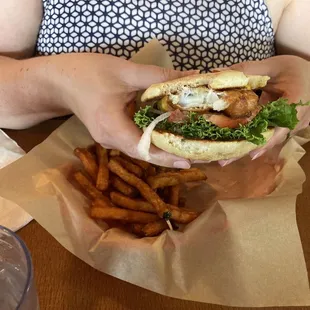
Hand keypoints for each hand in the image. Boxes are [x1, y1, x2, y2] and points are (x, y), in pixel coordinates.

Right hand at [47, 53, 194, 167]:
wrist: (58, 81)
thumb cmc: (86, 73)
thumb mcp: (124, 71)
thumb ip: (158, 77)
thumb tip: (190, 78)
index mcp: (112, 128)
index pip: (144, 149)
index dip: (167, 157)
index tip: (190, 160)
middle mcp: (111, 141)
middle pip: (145, 153)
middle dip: (172, 154)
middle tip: (201, 154)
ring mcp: (110, 141)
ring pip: (142, 149)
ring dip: (165, 148)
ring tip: (191, 146)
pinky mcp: (112, 135)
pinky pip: (136, 142)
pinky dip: (154, 140)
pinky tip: (171, 135)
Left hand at [215, 55, 309, 165]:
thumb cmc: (296, 70)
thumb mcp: (275, 66)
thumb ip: (250, 70)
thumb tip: (218, 73)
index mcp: (298, 104)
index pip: (282, 126)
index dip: (267, 141)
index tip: (251, 153)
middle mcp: (296, 121)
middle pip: (270, 139)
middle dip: (247, 150)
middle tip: (224, 161)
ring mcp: (289, 128)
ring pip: (266, 140)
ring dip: (245, 148)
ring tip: (223, 159)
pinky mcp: (280, 129)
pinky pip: (264, 136)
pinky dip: (248, 140)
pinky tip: (229, 147)